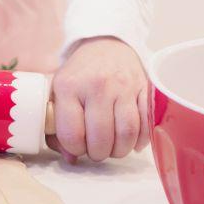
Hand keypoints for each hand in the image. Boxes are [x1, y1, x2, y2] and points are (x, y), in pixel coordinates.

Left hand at [48, 36, 148, 162]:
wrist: (105, 45)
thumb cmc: (79, 75)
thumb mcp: (58, 93)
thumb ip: (57, 127)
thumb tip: (71, 159)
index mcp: (69, 86)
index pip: (72, 133)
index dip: (75, 149)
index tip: (76, 147)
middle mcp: (97, 86)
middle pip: (101, 137)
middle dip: (98, 153)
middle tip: (96, 151)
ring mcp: (123, 86)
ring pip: (126, 134)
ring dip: (119, 150)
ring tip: (112, 148)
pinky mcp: (144, 88)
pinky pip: (146, 124)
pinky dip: (139, 140)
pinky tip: (130, 140)